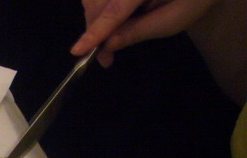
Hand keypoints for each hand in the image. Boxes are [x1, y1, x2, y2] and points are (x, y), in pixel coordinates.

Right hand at [71, 0, 220, 65]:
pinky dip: (101, 8)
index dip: (95, 31)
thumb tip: (108, 44)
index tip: (78, 51)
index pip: (115, 9)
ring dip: (96, 18)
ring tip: (110, 37)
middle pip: (98, 2)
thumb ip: (139, 31)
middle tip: (103, 56)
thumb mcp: (175, 19)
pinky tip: (113, 21)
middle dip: (94, 28)